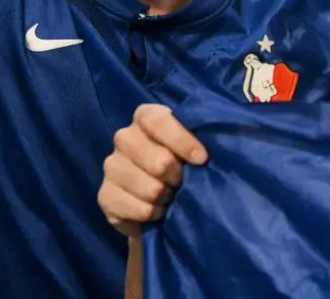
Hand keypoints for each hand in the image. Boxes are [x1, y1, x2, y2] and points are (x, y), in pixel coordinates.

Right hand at [98, 104, 207, 238]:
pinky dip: (150, 212)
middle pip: (156, 159)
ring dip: (165, 196)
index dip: (181, 140)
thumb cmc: (184, 163)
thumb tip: (225, 135)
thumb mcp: (197, 143)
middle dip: (176, 176)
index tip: (202, 159)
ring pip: (146, 187)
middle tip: (183, 182)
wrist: (162, 200)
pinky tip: (157, 210)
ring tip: (170, 196)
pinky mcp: (104, 195)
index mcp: (146, 117)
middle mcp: (124, 138)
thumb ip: (206, 133)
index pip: (157, 121)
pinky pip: (132, 207)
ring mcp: (111, 166)